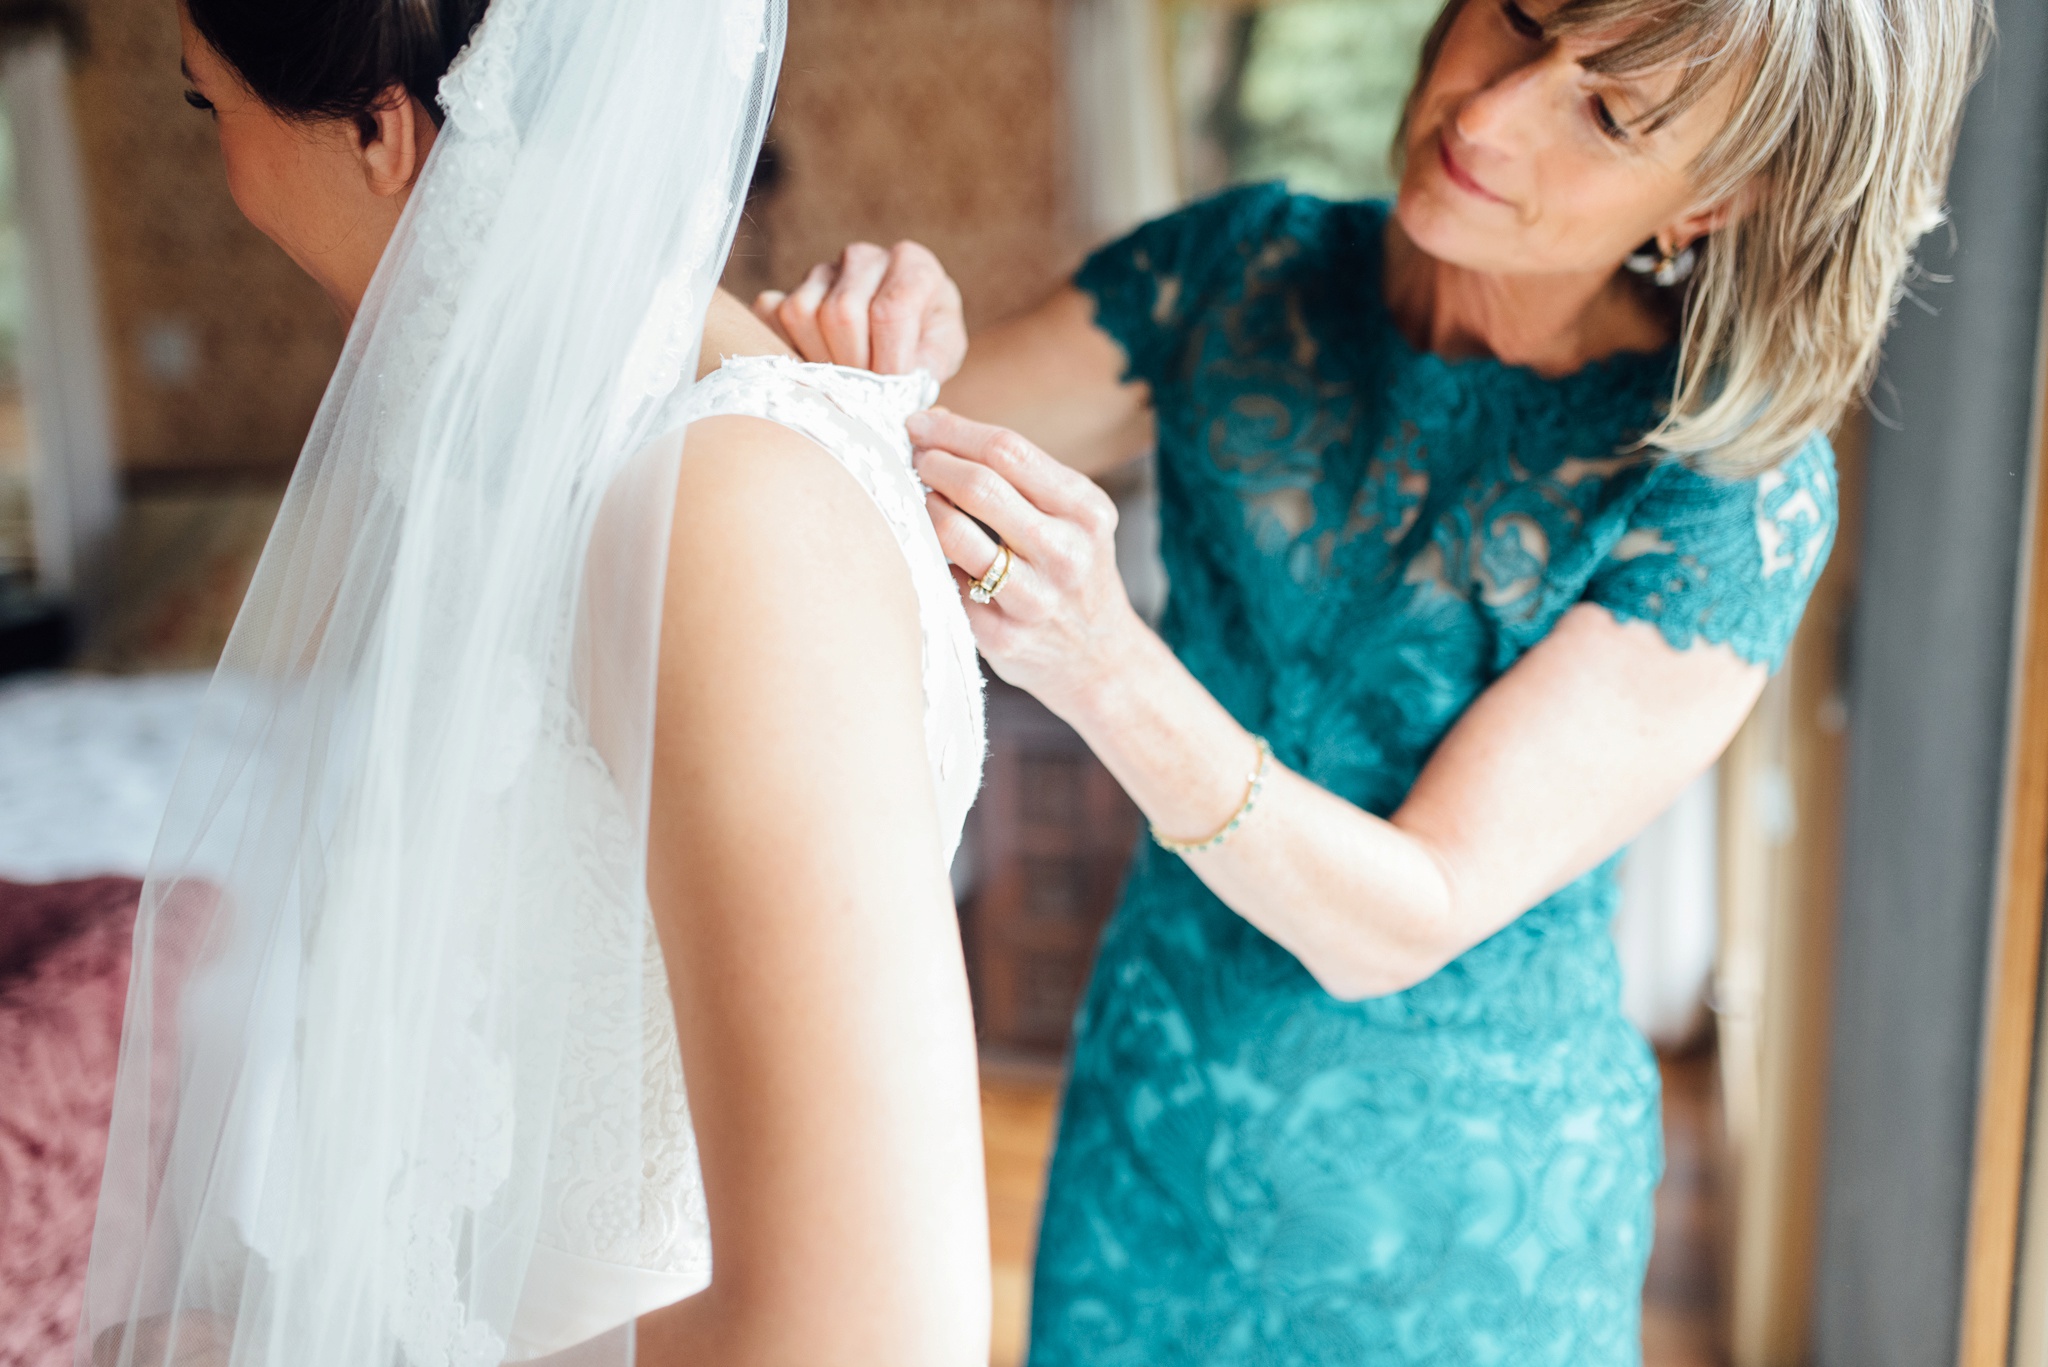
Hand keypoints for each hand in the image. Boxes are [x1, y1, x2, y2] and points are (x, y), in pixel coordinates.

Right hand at [755, 241, 966, 379]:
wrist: (901, 331)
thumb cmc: (924, 341)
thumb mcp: (942, 353)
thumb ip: (926, 367)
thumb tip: (897, 392)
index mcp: (911, 263)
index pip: (889, 310)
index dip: (887, 361)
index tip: (890, 395)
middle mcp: (863, 257)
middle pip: (841, 313)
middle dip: (854, 365)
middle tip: (867, 393)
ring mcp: (822, 270)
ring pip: (802, 314)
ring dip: (822, 360)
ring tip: (846, 378)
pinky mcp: (788, 287)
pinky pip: (771, 314)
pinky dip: (787, 347)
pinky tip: (817, 363)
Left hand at [908, 409, 1145, 715]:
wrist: (1097, 659)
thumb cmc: (1071, 570)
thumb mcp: (1070, 514)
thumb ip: (1016, 471)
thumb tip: (939, 423)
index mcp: (1086, 510)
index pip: (1008, 451)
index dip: (953, 431)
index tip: (919, 424)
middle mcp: (1066, 553)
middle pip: (979, 486)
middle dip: (933, 463)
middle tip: (913, 459)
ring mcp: (1034, 599)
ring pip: (955, 535)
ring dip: (924, 508)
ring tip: (920, 500)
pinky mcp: (1001, 636)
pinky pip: (947, 581)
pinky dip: (932, 559)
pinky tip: (933, 552)